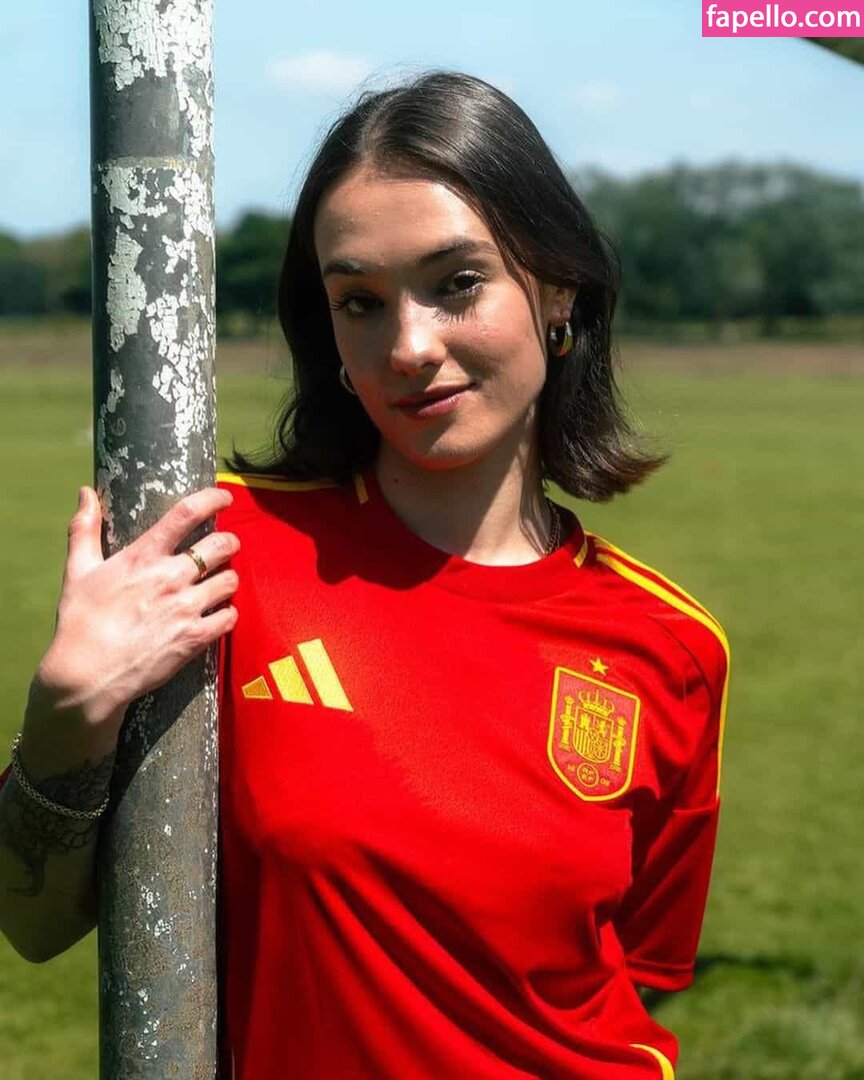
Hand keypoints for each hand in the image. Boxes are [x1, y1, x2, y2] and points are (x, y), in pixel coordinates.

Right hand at [33, 485, 238, 736]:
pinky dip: (228, 612)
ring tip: (220, 581)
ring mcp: (186, 608)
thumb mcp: (78, 570)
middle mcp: (170, 577)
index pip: (186, 514)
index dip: (212, 499)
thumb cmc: (80, 621)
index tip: (224, 497)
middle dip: (229, 542)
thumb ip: (85, 528)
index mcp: (143, 557)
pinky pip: (230, 616)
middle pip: (220, 545)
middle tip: (226, 546)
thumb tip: (85, 492)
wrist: (87, 675)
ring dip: (228, 578)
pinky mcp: (195, 637)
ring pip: (230, 580)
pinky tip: (218, 613)